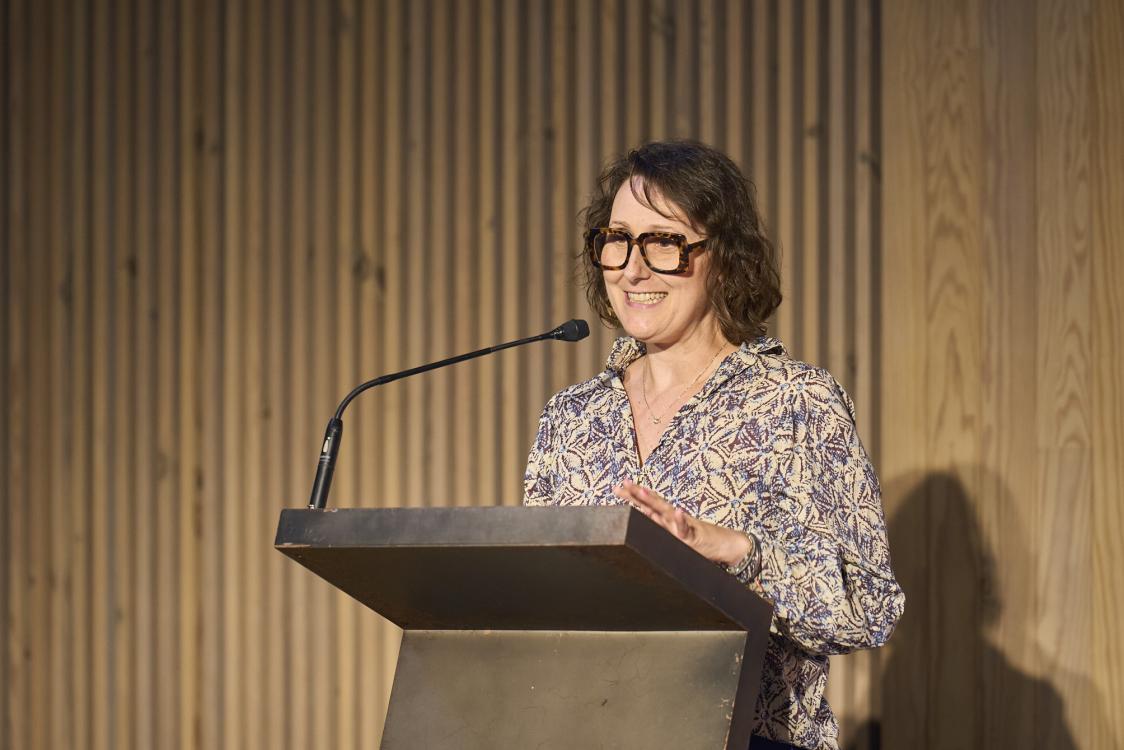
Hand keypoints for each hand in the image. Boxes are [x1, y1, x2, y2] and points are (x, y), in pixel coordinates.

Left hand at [613, 479, 751, 566]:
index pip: (646, 504)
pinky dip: (682, 520)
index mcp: (666, 519)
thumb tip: (643, 516)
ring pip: (665, 512)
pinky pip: (686, 528)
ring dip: (654, 501)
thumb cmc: (696, 538)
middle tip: (622, 484)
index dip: (632, 495)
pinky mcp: (692, 536)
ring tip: (641, 491)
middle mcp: (672, 519)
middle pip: (651, 504)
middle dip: (636, 494)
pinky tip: (679, 512)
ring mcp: (681, 526)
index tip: (618, 486)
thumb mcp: (673, 532)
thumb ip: (659, 524)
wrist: (723, 544)